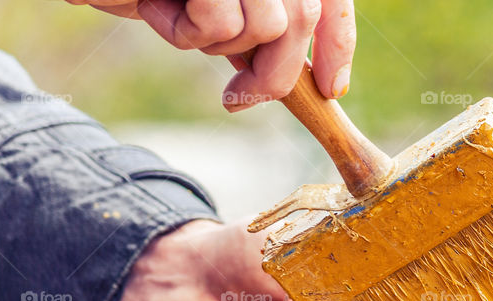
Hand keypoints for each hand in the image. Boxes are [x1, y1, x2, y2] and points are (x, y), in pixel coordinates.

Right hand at [67, 0, 356, 108]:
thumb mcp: (212, 7)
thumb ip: (258, 26)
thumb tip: (314, 80)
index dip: (337, 43)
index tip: (332, 89)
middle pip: (301, 17)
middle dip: (276, 73)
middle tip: (237, 98)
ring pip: (269, 24)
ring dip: (219, 44)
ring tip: (176, 17)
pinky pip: (221, 21)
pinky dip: (186, 31)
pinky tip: (155, 4)